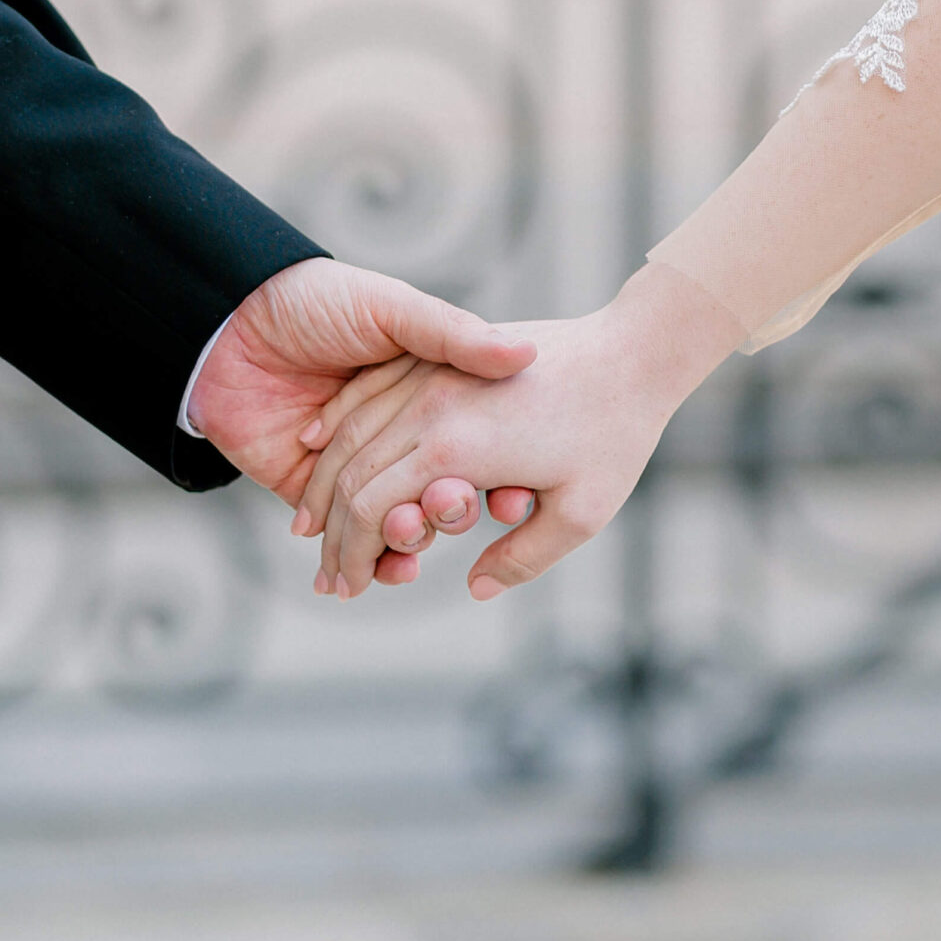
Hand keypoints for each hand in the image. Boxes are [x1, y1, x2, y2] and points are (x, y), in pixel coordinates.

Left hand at [187, 259, 535, 582]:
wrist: (228, 322)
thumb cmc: (315, 300)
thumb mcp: (393, 309)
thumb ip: (454, 336)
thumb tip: (524, 353)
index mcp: (430, 397)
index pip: (481, 450)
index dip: (504, 476)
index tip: (519, 494)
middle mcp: (401, 439)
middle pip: (444, 493)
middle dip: (454, 510)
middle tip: (454, 506)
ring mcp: (360, 472)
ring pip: (402, 525)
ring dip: (415, 540)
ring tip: (411, 533)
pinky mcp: (315, 499)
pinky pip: (355, 544)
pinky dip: (378, 564)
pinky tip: (394, 568)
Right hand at [294, 263, 744, 598]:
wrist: (632, 352)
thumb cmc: (614, 435)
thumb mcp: (580, 513)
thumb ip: (523, 558)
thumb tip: (475, 587)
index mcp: (456, 451)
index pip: (372, 510)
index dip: (351, 555)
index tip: (346, 588)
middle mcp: (430, 409)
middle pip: (352, 476)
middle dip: (330, 532)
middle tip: (324, 575)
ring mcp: (430, 376)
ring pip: (351, 431)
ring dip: (323, 481)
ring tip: (308, 523)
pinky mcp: (438, 357)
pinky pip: (368, 390)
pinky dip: (336, 423)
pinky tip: (316, 444)